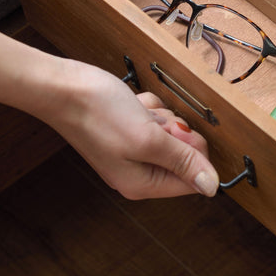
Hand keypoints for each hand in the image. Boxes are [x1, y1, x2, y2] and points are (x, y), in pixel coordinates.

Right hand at [40, 60, 219, 199]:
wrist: (64, 87)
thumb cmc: (99, 113)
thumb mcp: (148, 139)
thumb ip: (183, 161)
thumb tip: (211, 187)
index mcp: (142, 184)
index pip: (192, 181)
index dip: (194, 153)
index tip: (178, 134)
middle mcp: (138, 172)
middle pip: (185, 155)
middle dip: (176, 132)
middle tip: (155, 123)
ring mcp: (132, 151)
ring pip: (172, 134)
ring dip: (162, 117)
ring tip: (139, 114)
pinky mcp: (129, 131)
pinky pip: (157, 120)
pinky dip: (150, 109)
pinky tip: (133, 106)